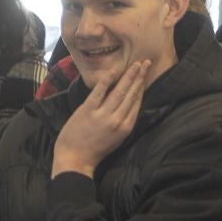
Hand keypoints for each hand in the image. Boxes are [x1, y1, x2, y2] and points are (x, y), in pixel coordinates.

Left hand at [52, 58, 150, 176]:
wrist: (76, 158)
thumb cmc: (95, 149)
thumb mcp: (116, 138)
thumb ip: (123, 122)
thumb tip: (129, 104)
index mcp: (126, 127)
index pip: (137, 102)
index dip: (142, 86)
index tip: (146, 74)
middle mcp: (118, 119)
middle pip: (132, 94)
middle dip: (140, 76)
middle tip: (146, 62)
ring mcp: (103, 114)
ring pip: (120, 91)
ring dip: (129, 75)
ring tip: (136, 64)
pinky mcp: (87, 111)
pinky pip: (99, 92)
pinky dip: (106, 81)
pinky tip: (114, 71)